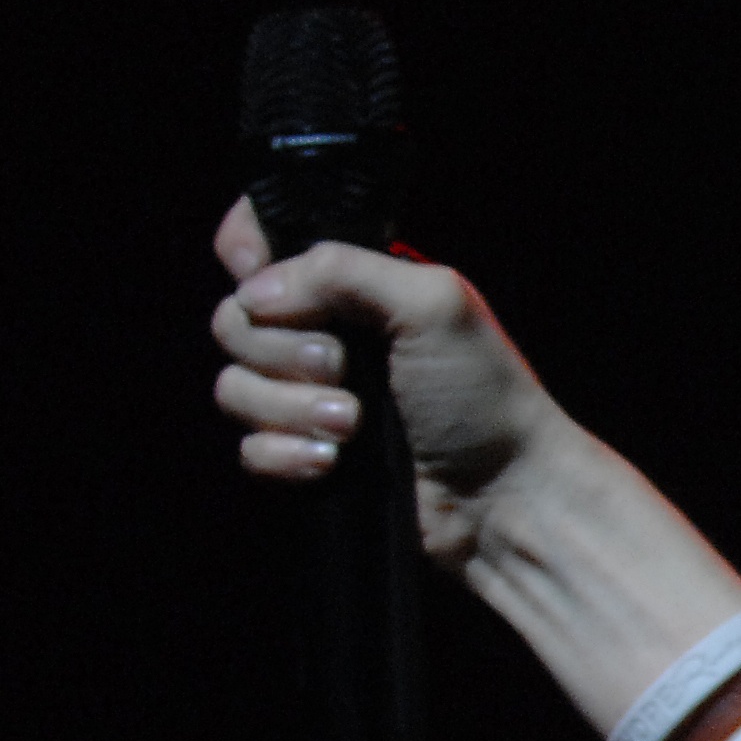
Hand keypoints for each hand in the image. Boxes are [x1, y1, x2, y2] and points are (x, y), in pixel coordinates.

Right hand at [207, 202, 565, 569]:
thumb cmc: (485, 398)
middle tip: (345, 369)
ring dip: (290, 408)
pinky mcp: (307, 455)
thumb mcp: (432, 304)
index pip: (265, 243)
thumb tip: (256, 291)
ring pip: (235, 388)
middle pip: (236, 322)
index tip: (252, 268)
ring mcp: (313, 398)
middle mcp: (328, 336)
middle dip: (283, 350)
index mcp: (358, 287)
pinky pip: (250, 449)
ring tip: (353, 426)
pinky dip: (286, 455)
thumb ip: (342, 270)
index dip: (245, 248)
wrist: (505, 498)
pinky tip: (332, 464)